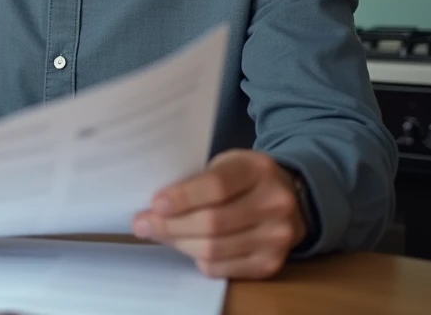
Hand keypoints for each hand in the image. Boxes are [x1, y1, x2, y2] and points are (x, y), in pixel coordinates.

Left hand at [131, 149, 305, 278]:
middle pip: (213, 222)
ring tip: (157, 235)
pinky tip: (186, 247)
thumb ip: (197, 179)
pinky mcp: (272, 263)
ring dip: (179, 244)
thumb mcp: (226, 163)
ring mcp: (277, 237)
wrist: (288, 198)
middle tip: (142, 224)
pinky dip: (199, 259)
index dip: (183, 197)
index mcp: (258, 170)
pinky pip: (224, 268)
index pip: (217, 186)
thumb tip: (155, 205)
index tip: (155, 204)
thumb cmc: (243, 177)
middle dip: (171, 225)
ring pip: (215, 249)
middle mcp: (275, 204)